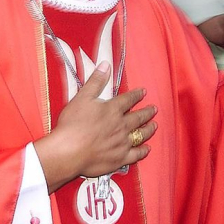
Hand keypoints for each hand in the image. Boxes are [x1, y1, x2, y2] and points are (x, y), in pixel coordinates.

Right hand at [34, 62, 156, 192]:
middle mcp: (121, 125)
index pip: (129, 99)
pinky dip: (143, 151)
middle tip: (154, 109)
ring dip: (149, 129)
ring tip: (154, 125)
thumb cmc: (73, 124)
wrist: (68, 151)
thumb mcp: (82, 97)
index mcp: (113, 109)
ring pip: (141, 135)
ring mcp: (122, 143)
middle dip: (147, 112)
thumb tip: (106, 65)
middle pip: (138, 117)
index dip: (137, 95)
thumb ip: (96, 81)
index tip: (144, 92)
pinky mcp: (119, 159)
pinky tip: (147, 149)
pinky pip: (136, 155)